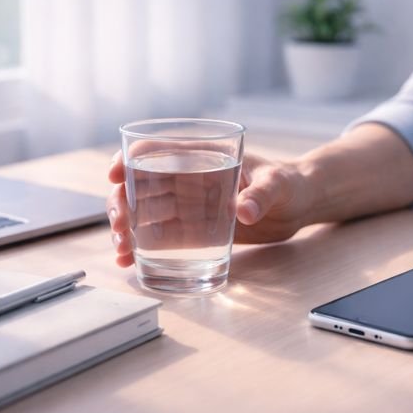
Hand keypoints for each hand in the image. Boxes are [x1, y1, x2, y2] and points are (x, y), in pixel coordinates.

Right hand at [106, 151, 313, 266]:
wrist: (298, 206)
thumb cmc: (288, 182)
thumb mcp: (277, 184)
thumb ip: (261, 194)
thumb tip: (245, 211)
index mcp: (201, 157)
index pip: (155, 150)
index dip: (129, 159)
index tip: (115, 176)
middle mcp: (186, 180)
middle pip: (140, 186)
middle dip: (121, 203)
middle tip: (119, 226)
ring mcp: (187, 207)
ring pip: (144, 214)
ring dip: (125, 229)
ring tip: (121, 250)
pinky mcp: (194, 232)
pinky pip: (161, 239)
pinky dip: (141, 249)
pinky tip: (128, 263)